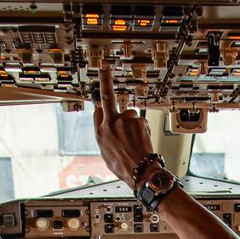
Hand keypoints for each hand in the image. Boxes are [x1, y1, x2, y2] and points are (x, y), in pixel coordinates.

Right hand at [93, 66, 155, 184]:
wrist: (141, 171)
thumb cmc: (124, 166)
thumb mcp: (106, 154)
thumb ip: (105, 137)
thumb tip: (105, 129)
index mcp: (100, 133)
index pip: (98, 112)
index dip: (102, 111)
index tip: (102, 102)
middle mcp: (111, 124)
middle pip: (107, 98)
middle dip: (105, 80)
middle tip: (104, 67)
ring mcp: (125, 121)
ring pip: (129, 114)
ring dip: (132, 124)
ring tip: (135, 141)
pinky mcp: (138, 121)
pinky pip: (140, 121)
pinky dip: (142, 129)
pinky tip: (141, 140)